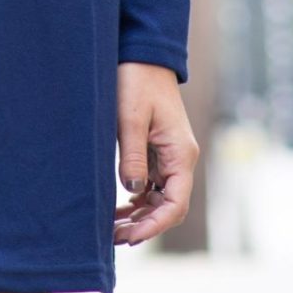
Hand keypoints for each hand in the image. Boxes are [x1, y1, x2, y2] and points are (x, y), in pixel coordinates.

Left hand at [112, 61, 197, 243]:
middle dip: (144, 225)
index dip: (154, 226)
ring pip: (159, 198)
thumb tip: (133, 191)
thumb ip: (133, 156)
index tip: (130, 237)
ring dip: (139, 216)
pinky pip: (151, 184)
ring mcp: (169, 156)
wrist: (143, 54)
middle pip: (168, 206)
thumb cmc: (137, 81)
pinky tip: (118, 209)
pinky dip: (136, 200)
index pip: (175, 204)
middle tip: (114, 238)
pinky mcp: (157, 150)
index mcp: (180, 154)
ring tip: (111, 230)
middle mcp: (179, 159)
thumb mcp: (131, 118)